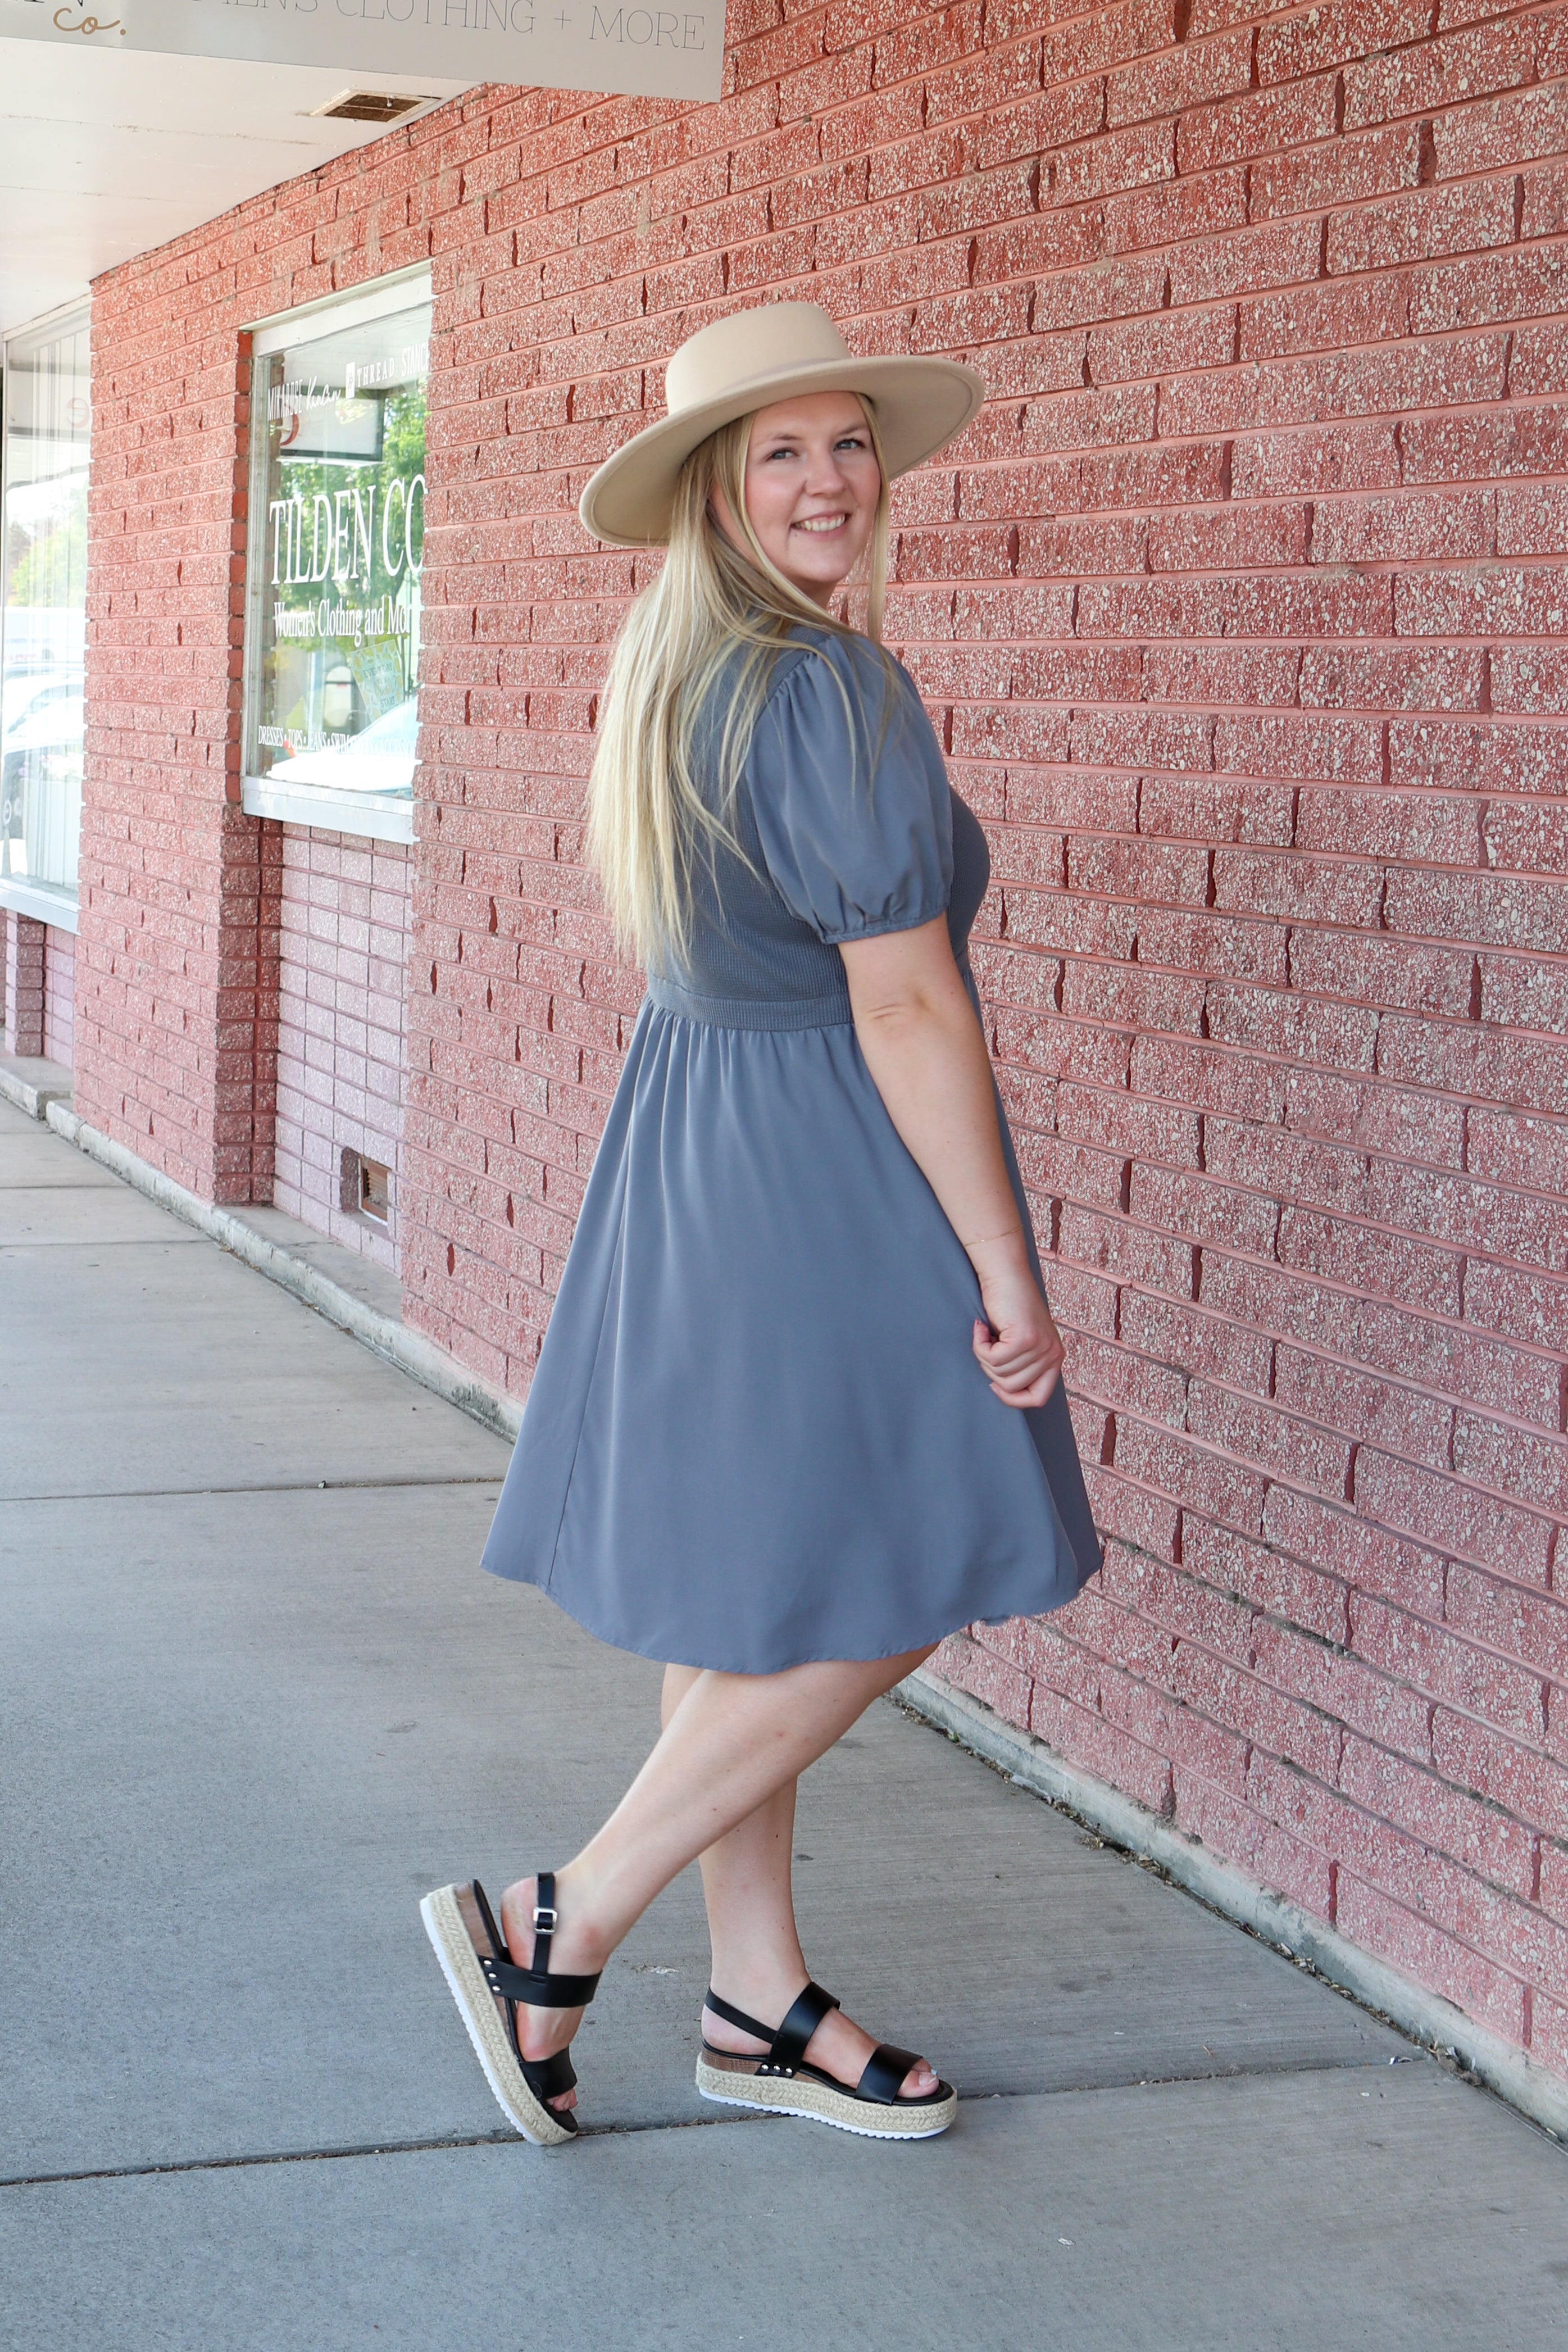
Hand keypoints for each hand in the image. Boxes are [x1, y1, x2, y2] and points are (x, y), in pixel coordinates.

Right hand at [969, 1242, 1063, 1410]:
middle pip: (1012, 1387)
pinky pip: (992, 1359)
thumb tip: (1004, 1391)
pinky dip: (980, 1345)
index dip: (1013, 1399)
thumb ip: (1023, 1365)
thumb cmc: (1008, 1305)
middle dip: (991, 1370)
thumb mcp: (1023, 1341)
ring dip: (983, 1355)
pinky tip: (980, 1328)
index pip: (1039, 1398)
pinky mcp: (1025, 1338)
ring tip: (984, 1334)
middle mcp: (1053, 1354)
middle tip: (987, 1345)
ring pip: (1000, 1374)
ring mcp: (1041, 1347)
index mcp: (1055, 1357)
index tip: (995, 1385)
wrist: (1005, 1274)